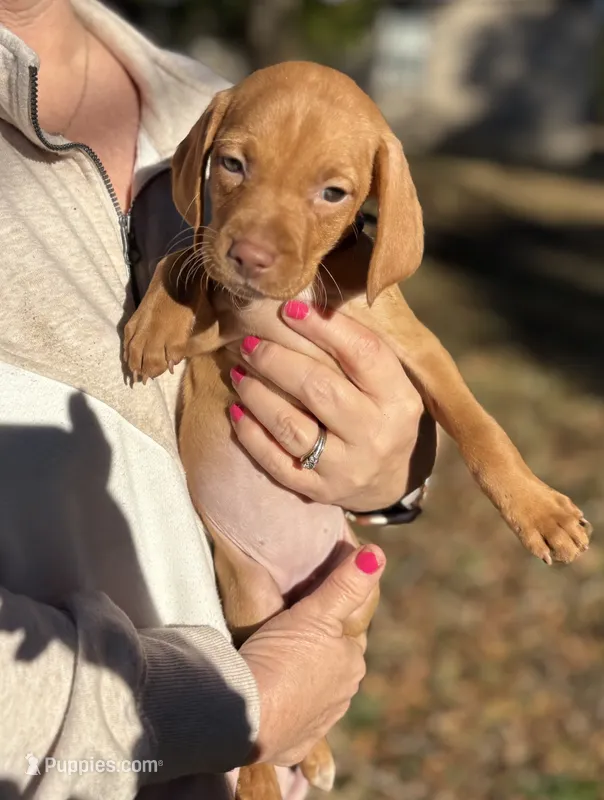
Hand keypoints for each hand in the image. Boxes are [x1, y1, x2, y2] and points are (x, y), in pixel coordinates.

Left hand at [228, 300, 431, 511]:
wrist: (391, 481)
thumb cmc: (382, 415)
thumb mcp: (389, 384)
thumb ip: (358, 352)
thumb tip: (305, 305)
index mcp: (399, 400)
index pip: (363, 354)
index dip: (324, 327)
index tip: (289, 309)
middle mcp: (376, 435)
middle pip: (319, 389)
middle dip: (277, 361)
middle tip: (250, 344)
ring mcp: (347, 468)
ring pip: (292, 427)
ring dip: (258, 395)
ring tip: (240, 373)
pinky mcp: (319, 490)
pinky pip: (276, 463)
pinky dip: (251, 435)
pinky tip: (237, 412)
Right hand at [240, 545, 384, 766]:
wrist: (242, 715)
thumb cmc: (280, 657)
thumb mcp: (315, 612)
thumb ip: (346, 583)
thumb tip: (378, 553)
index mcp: (351, 662)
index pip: (348, 633)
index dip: (330, 619)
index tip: (307, 609)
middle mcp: (343, 695)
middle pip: (332, 662)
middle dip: (317, 650)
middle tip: (286, 633)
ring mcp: (318, 722)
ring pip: (315, 692)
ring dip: (301, 679)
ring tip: (275, 664)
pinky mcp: (293, 743)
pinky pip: (294, 720)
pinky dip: (286, 708)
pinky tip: (272, 698)